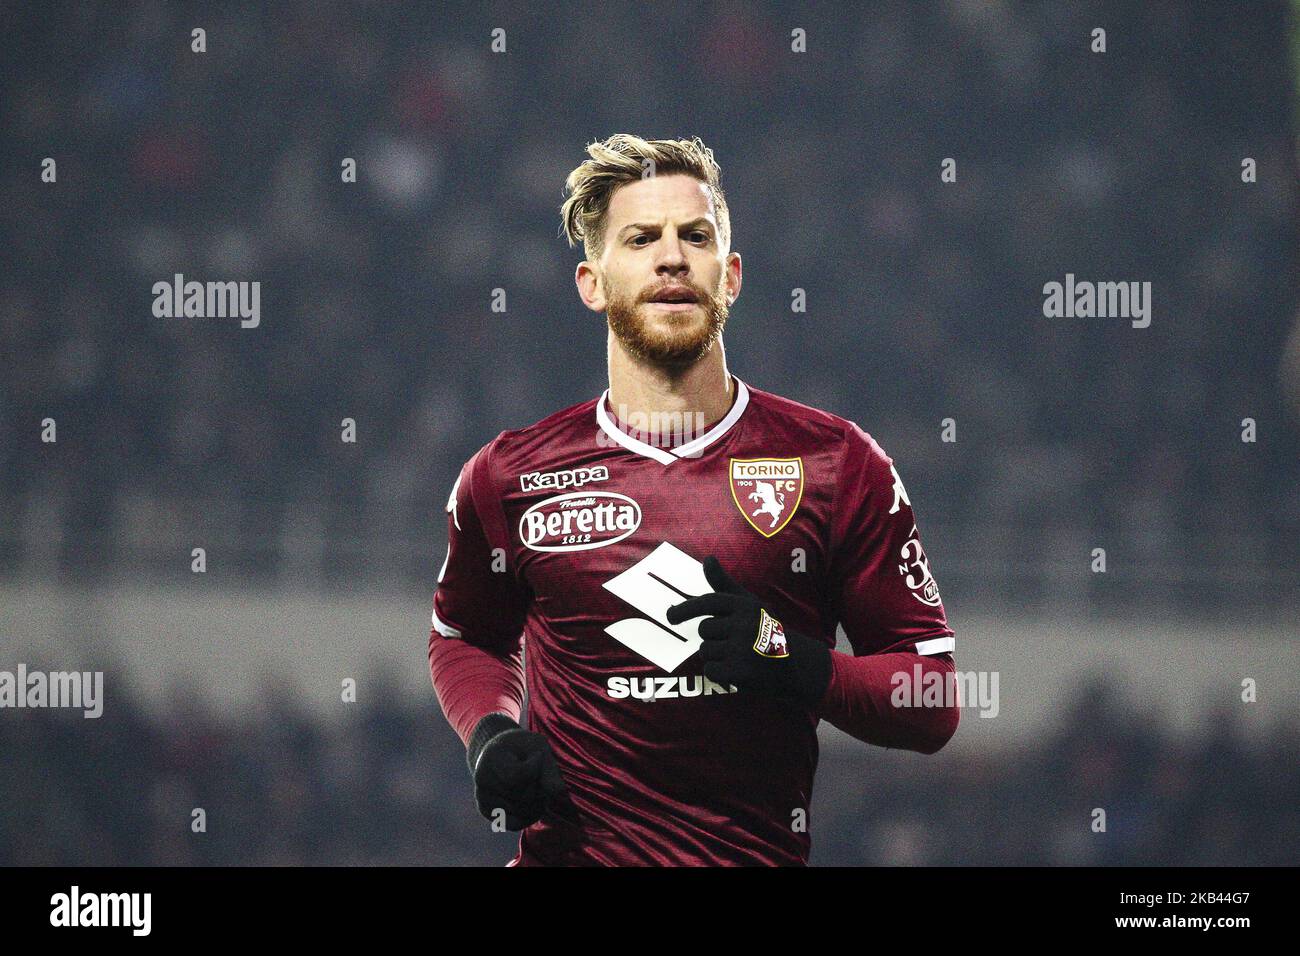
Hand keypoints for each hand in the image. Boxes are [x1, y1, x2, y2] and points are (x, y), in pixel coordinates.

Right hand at [467, 714, 566, 830]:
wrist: (499, 751)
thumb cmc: (522, 747)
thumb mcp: (538, 746)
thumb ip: (549, 768)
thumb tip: (559, 792)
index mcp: (492, 757)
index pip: (517, 776)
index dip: (535, 769)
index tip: (536, 756)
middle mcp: (482, 779)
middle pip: (523, 796)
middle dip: (540, 788)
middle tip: (540, 774)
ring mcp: (482, 797)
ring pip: (521, 812)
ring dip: (537, 803)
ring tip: (534, 784)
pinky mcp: (487, 812)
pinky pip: (515, 824)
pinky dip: (528, 816)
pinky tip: (530, 801)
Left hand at [665, 556, 831, 705]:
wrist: (794, 666)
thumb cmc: (764, 631)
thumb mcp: (748, 604)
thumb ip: (724, 584)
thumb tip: (707, 559)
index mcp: (746, 606)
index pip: (708, 603)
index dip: (686, 608)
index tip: (670, 616)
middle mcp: (745, 625)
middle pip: (705, 630)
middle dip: (714, 638)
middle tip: (736, 643)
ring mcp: (742, 649)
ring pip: (705, 651)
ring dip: (717, 657)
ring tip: (739, 657)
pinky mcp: (739, 672)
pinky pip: (710, 671)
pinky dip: (719, 674)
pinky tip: (737, 672)